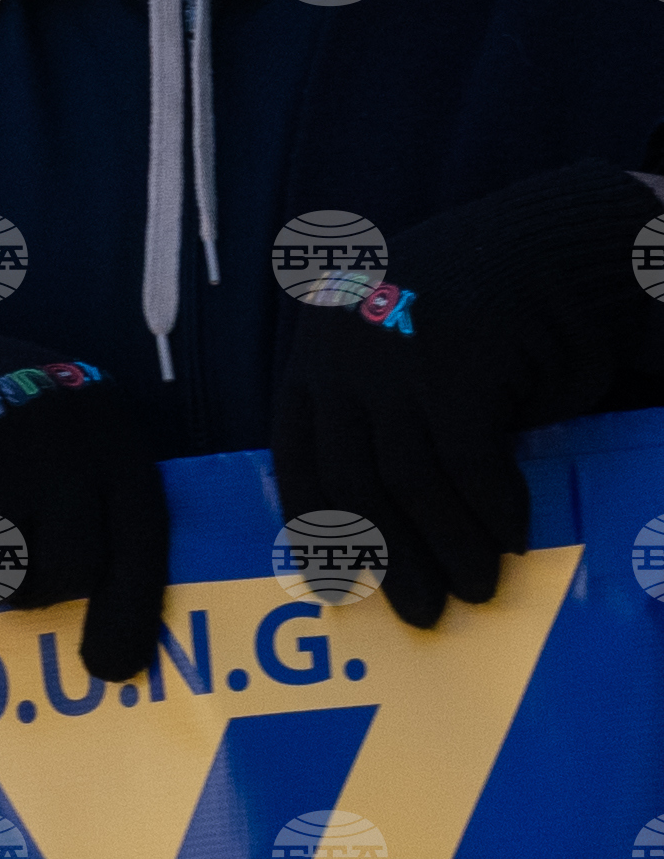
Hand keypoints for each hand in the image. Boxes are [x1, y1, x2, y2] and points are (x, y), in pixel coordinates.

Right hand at [0, 303, 170, 683]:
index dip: (131, 609)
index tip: (111, 666)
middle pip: (74, 571)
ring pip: (7, 584)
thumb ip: (92, 493)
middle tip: (2, 557)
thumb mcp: (58, 429)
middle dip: (38, 584)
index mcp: (104, 419)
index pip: (141, 532)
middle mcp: (60, 440)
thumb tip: (118, 618)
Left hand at [272, 162, 663, 630]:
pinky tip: (514, 535)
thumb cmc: (488, 312)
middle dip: (389, 558)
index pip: (297, 457)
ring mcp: (395, 355)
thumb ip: (384, 417)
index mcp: (318, 349)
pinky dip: (492, 510)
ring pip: (409, 482)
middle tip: (422, 614)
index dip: (316, 529)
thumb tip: (383, 529)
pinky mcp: (454, 365)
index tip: (337, 586)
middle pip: (351, 482)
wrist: (562, 244)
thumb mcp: (411, 356)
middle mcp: (341, 350)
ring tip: (478, 589)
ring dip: (449, 547)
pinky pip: (467, 464)